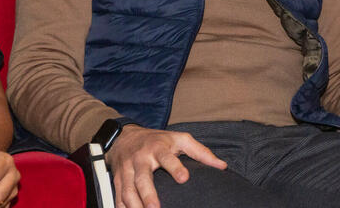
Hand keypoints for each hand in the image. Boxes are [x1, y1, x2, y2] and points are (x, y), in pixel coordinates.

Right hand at [106, 125, 225, 207]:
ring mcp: (126, 170)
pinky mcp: (117, 180)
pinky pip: (117, 197)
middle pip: (142, 178)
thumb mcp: (180, 139)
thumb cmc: (159, 140)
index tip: (184, 178)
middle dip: (148, 194)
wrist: (125, 137)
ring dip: (134, 205)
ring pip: (127, 190)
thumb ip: (201, 152)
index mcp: (158, 148)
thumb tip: (222, 166)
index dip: (175, 167)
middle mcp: (140, 159)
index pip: (167, 157)